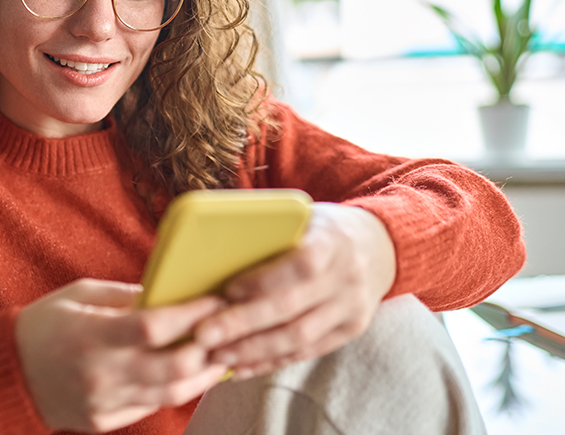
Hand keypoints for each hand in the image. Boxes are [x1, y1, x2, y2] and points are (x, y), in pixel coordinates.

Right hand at [15, 279, 228, 432]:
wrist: (5, 373)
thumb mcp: (79, 295)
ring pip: (170, 394)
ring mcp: (103, 402)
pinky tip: (189, 373)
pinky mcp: (103, 420)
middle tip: (228, 331)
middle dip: (209, 348)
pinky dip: (174, 389)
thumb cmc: (43, 324)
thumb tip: (170, 294)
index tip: (216, 299)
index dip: (192, 314)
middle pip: (173, 367)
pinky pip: (150, 406)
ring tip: (220, 356)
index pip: (154, 326)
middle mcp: (100, 373)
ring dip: (202, 375)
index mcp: (91, 335)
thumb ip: (125, 296)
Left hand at [194, 203, 395, 378]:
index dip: (264, 280)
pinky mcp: (350, 331)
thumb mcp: (304, 216)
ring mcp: (352, 309)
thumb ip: (270, 232)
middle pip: (292, 309)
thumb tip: (213, 248)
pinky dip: (271, 361)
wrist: (379, 246)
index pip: (301, 265)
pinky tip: (242, 367)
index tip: (227, 289)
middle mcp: (347, 278)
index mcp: (333, 241)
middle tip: (204, 335)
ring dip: (253, 350)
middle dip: (243, 324)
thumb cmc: (323, 227)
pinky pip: (307, 352)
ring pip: (299, 338)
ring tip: (216, 355)